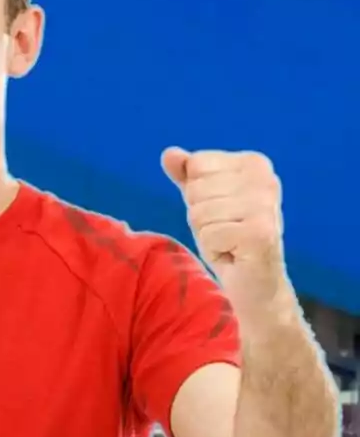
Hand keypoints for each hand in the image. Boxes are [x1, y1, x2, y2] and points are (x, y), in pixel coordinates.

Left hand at [162, 147, 291, 318]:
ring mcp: (265, 206)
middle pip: (196, 189)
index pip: (196, 164)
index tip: (220, 211)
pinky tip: (233, 254)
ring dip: (206, 234)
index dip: (197, 194)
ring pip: (199, 212)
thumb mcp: (203, 201)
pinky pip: (208, 235)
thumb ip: (187, 175)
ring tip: (228, 242)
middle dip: (200, 216)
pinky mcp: (259, 233)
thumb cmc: (227, 238)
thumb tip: (169, 153)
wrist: (255, 283)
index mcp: (254, 163)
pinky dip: (214, 249)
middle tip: (224, 230)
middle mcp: (266, 179)